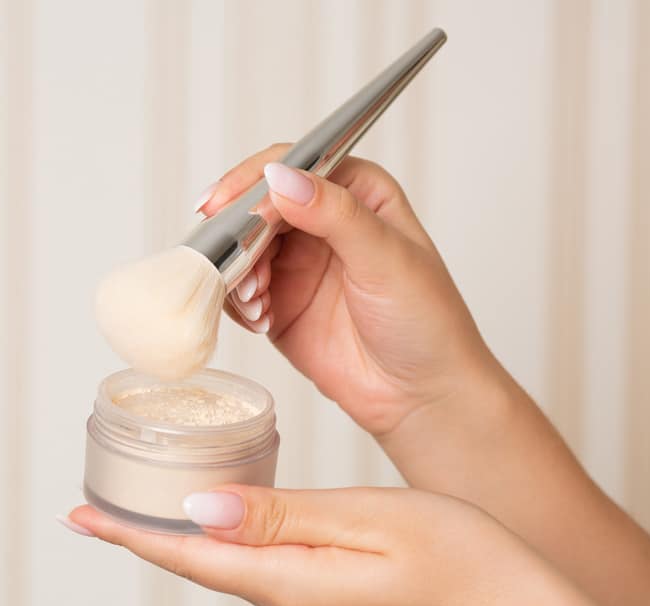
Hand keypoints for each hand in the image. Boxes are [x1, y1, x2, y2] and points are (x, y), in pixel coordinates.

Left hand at [66, 486, 649, 605]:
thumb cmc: (466, 565)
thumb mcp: (369, 522)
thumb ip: (281, 516)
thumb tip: (199, 510)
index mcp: (289, 582)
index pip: (187, 558)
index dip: (129, 536)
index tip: (77, 516)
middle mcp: (289, 602)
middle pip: (198, 563)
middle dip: (144, 533)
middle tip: (97, 502)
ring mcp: (310, 605)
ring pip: (226, 562)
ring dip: (182, 534)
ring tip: (147, 501)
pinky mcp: (331, 598)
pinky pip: (259, 564)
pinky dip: (226, 537)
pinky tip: (224, 516)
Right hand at [200, 145, 497, 436]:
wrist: (421, 396)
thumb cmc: (425, 321)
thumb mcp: (385, 259)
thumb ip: (334, 214)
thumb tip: (281, 177)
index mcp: (355, 192)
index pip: (293, 166)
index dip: (252, 180)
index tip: (224, 206)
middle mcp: (321, 220)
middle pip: (256, 206)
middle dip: (237, 234)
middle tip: (230, 261)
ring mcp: (297, 262)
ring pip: (241, 247)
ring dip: (237, 271)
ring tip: (258, 300)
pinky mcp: (279, 301)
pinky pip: (239, 289)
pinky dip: (238, 302)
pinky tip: (261, 319)